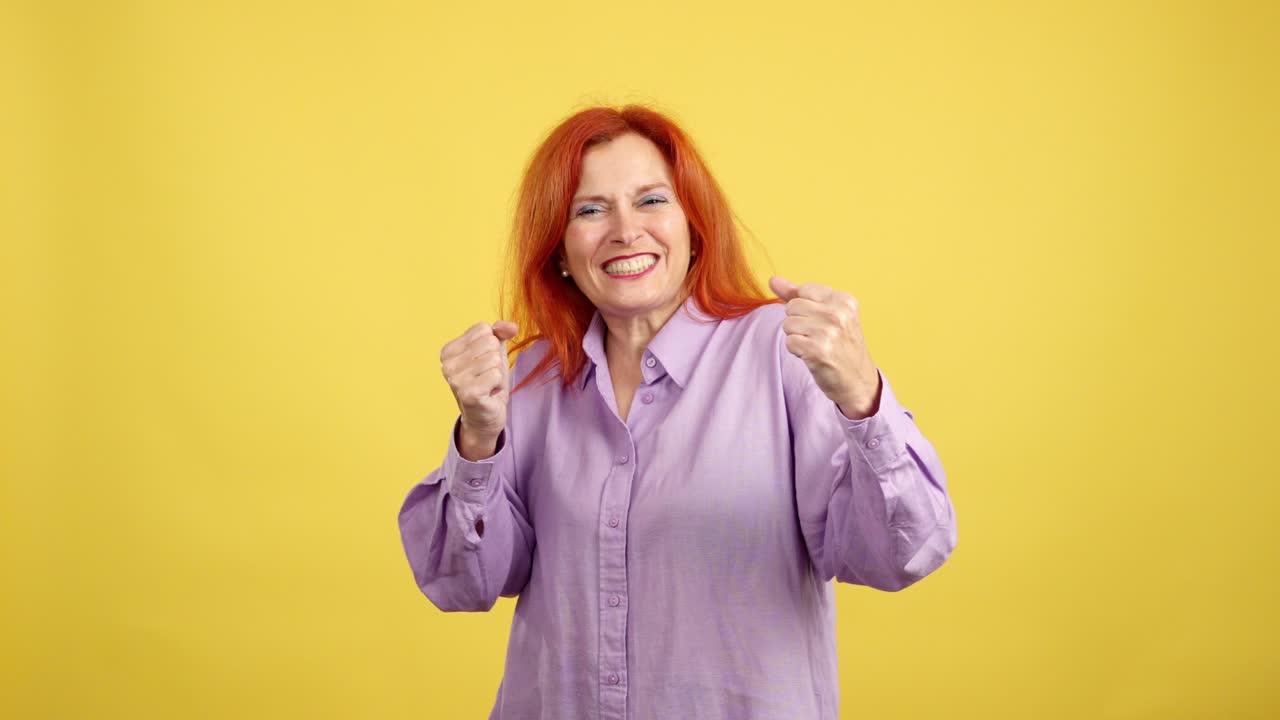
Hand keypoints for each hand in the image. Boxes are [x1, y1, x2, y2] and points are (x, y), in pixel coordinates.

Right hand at [440, 320, 518, 454]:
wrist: (485, 417)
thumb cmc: (488, 382)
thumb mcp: (494, 352)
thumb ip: (500, 333)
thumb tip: (512, 326)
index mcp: (448, 350)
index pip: (483, 329)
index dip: (491, 346)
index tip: (483, 364)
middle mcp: (447, 364)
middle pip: (490, 342)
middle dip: (496, 361)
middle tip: (487, 377)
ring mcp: (456, 379)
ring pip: (494, 359)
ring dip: (498, 374)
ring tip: (488, 385)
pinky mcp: (469, 393)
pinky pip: (496, 375)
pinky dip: (498, 385)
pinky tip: (489, 394)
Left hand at [769, 276, 881, 419]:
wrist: (857, 381)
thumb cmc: (841, 346)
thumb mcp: (829, 315)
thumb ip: (799, 295)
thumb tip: (773, 280)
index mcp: (844, 300)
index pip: (804, 291)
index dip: (804, 308)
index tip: (820, 321)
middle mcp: (838, 314)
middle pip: (792, 306)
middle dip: (798, 322)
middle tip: (818, 336)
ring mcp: (828, 332)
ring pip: (788, 324)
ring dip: (797, 337)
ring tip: (816, 345)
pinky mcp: (817, 351)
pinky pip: (789, 342)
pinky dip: (797, 351)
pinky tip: (813, 355)